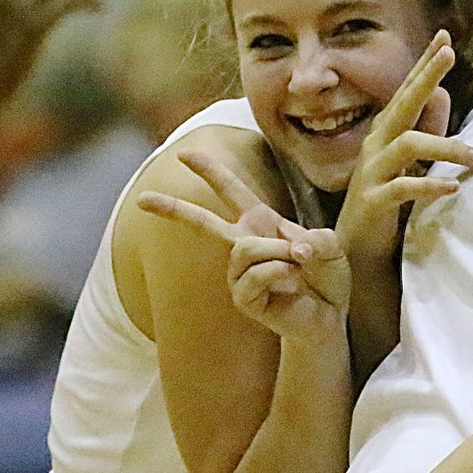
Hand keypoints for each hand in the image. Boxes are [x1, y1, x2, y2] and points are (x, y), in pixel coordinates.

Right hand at [138, 149, 349, 346]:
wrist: (328, 317)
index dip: (210, 170)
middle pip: (203, 222)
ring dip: (280, 254)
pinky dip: (283, 275)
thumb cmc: (327, 278)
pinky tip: (294, 285)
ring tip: (298, 268)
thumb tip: (295, 249)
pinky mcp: (243, 297)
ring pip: (246, 248)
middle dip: (173, 209)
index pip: (233, 190)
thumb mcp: (331, 248)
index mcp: (261, 222)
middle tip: (141, 199)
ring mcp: (239, 272)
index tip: (184, 154)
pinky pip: (257, 275)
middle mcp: (243, 244)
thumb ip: (320, 240)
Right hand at [336, 29, 472, 264]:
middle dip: (426, 77)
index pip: (407, 91)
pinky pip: (402, 187)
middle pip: (402, 103)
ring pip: (408, 144)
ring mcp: (371, 172)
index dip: (424, 65)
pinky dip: (429, 185)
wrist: (356, 250)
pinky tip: (453, 187)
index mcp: (385, 133)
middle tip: (448, 53)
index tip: (444, 37)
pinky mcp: (372, 201)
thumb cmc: (386, 203)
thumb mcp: (409, 162)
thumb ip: (426, 129)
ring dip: (447, 147)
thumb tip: (444, 95)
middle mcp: (376, 145)